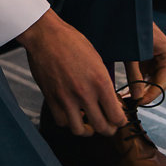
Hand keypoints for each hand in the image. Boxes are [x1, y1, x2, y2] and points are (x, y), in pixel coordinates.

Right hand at [17, 9, 126, 136]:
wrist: (45, 35)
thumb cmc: (72, 42)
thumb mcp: (97, 60)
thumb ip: (103, 82)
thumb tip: (109, 100)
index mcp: (101, 82)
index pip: (117, 117)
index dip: (120, 121)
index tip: (118, 118)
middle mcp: (85, 94)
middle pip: (102, 128)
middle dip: (108, 129)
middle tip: (107, 125)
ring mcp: (67, 98)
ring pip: (80, 130)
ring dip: (87, 130)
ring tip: (89, 125)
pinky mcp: (51, 99)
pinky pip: (62, 122)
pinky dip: (68, 122)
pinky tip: (72, 115)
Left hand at [124, 22, 165, 104]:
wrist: (124, 11)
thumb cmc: (129, 29)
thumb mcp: (131, 55)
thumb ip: (134, 76)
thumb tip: (137, 98)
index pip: (162, 84)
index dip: (150, 96)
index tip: (137, 104)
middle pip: (158, 82)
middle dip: (143, 94)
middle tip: (128, 105)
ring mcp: (159, 56)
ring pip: (151, 79)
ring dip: (139, 89)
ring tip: (124, 99)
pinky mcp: (150, 55)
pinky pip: (145, 73)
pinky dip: (136, 80)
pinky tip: (125, 90)